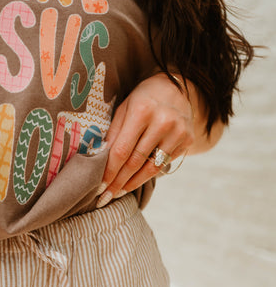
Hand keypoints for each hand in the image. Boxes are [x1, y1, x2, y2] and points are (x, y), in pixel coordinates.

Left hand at [98, 72, 194, 205]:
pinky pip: (163, 165)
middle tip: (104, 198)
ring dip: (132, 184)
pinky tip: (134, 181)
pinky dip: (147, 175)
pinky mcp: (188, 141)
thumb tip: (99, 161)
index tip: (98, 188)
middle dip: (117, 183)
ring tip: (117, 193)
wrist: (177, 88)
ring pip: (151, 168)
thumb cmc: (143, 100)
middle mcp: (163, 122)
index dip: (109, 172)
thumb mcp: (124, 108)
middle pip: (135, 162)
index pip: (121, 150)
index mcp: (142, 111)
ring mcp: (178, 132)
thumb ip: (113, 133)